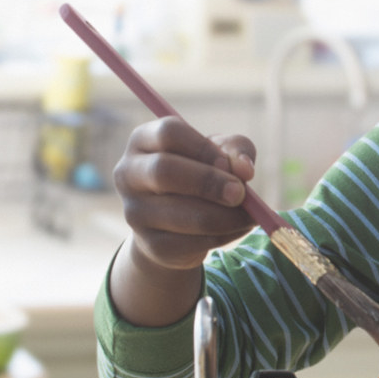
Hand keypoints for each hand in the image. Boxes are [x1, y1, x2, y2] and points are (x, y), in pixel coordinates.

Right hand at [109, 118, 256, 326]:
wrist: (174, 225)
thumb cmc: (199, 173)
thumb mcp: (218, 153)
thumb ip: (235, 150)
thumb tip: (245, 169)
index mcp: (143, 140)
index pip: (169, 133)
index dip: (203, 147)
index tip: (230, 162)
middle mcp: (129, 174)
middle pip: (164, 170)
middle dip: (209, 182)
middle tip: (241, 193)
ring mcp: (134, 212)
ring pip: (182, 214)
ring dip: (225, 216)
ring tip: (249, 214)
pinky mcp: (150, 244)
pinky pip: (191, 243)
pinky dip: (223, 236)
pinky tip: (236, 228)